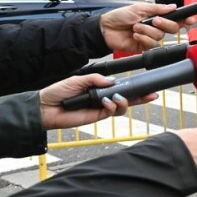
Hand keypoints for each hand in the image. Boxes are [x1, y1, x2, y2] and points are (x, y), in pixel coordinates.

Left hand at [39, 74, 157, 129]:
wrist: (45, 106)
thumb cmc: (59, 92)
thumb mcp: (78, 79)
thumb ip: (96, 79)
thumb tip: (113, 81)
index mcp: (101, 88)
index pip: (122, 88)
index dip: (135, 88)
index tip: (147, 86)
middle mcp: (104, 99)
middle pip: (128, 99)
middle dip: (141, 98)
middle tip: (151, 95)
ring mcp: (101, 108)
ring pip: (122, 107)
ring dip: (125, 102)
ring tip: (118, 97)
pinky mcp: (96, 117)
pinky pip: (111, 113)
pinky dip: (112, 106)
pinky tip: (107, 101)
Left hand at [100, 3, 192, 52]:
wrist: (106, 29)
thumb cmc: (120, 16)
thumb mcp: (139, 8)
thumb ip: (157, 8)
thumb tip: (173, 7)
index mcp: (157, 16)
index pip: (174, 18)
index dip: (184, 19)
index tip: (190, 20)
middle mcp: (156, 27)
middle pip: (172, 28)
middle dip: (165, 24)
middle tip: (155, 20)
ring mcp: (150, 37)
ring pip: (160, 37)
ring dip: (147, 31)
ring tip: (136, 27)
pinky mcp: (144, 46)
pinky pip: (151, 45)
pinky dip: (143, 38)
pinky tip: (135, 35)